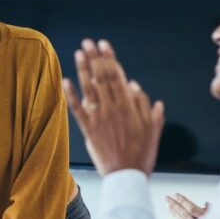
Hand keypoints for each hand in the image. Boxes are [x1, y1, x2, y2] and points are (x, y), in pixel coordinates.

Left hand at [62, 39, 164, 175]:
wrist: (127, 176)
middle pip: (103, 78)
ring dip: (84, 70)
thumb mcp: (153, 130)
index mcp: (130, 107)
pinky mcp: (89, 129)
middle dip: (96, 58)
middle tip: (88, 42)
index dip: (110, 59)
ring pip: (90, 89)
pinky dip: (71, 95)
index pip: (118, 76)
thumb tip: (135, 85)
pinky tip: (66, 81)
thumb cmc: (142, 154)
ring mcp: (100, 118)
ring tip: (79, 53)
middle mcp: (114, 109)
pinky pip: (78, 109)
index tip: (104, 45)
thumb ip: (147, 107)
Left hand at [166, 193, 208, 218]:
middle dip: (175, 205)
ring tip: (169, 207)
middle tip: (166, 198)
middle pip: (184, 214)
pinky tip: (177, 216)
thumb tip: (206, 203)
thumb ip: (212, 210)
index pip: (191, 208)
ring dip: (175, 213)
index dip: (182, 201)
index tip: (175, 194)